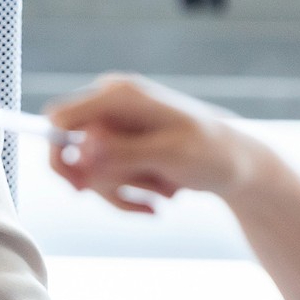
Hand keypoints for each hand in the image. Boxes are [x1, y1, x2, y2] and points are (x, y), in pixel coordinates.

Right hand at [43, 74, 264, 213]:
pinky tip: (157, 204)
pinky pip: (104, 180)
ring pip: (89, 172)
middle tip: (138, 198)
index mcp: (119, 94)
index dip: (61, 152)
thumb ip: (124, 152)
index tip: (80, 186)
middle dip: (105, 180)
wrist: (239, 163)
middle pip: (74, 151)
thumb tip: (82, 149)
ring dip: (124, 191)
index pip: (62, 118)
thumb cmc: (211, 152)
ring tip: (164, 194)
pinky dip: (128, 197)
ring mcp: (114, 127)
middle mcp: (111, 106)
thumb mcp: (170, 156)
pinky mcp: (120, 148)